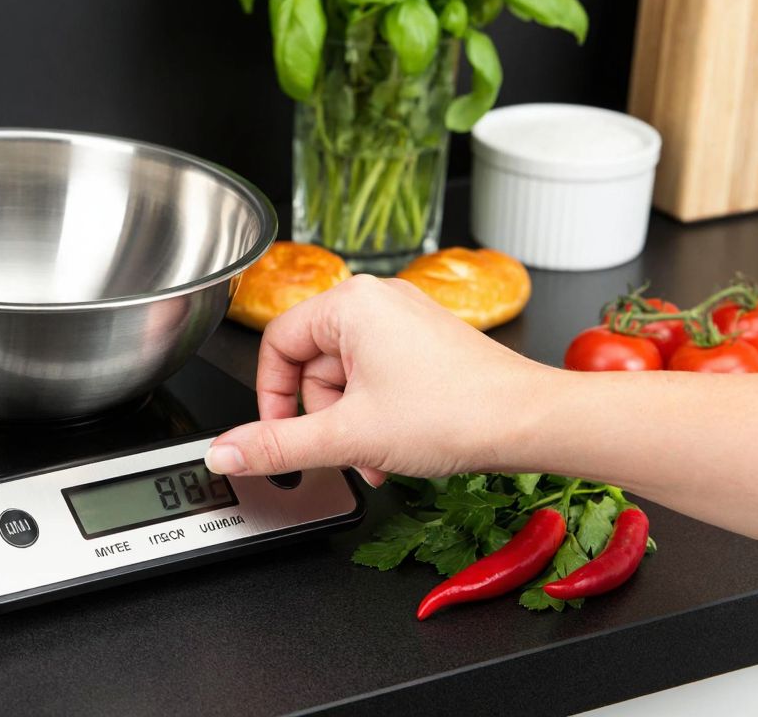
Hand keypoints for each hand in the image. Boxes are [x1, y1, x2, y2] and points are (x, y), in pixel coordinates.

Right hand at [204, 275, 549, 484]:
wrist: (533, 424)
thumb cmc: (457, 414)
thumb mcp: (347, 436)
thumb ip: (277, 446)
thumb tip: (224, 452)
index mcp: (351, 304)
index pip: (276, 345)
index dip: (271, 399)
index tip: (279, 436)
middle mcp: (379, 301)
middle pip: (311, 364)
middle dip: (320, 418)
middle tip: (339, 452)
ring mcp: (406, 322)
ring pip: (345, 377)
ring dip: (349, 424)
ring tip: (374, 457)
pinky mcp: (426, 345)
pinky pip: (376, 377)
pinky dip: (375, 415)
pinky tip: (392, 447)